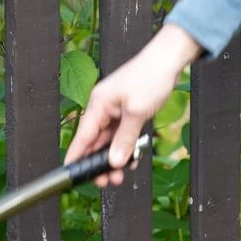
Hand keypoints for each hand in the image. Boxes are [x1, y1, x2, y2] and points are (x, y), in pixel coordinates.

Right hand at [64, 23, 202, 186]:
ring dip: (115, 158)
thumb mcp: (137, 112)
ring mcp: (114, 111)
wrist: (168, 59)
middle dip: (100, 163)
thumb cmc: (150, 77)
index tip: (72, 176)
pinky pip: (121, 136)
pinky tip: (133, 159)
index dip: (76, 158)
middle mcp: (102, 108)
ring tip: (122, 174)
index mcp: (98, 105)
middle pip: (94, 143)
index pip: (82, 137)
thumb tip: (113, 162)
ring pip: (109, 142)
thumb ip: (124, 140)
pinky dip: (126, 148)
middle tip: (109, 181)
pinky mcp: (126, 113)